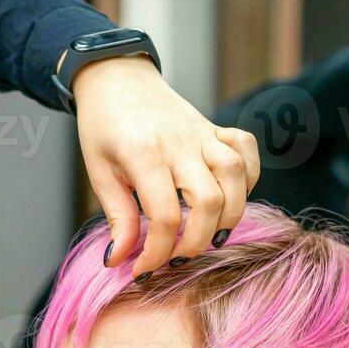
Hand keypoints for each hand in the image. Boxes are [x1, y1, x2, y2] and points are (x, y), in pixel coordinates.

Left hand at [72, 55, 261, 278]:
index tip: (144, 270)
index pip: (165, 217)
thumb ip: (117, 217)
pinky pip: (246, 150)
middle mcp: (181, 143)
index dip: (158, 253)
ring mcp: (202, 133)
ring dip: (230, 214)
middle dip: (198, 241)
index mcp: (145, 155)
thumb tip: (118, 260)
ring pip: (236, 175)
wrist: (116, 77)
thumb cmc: (103, 126)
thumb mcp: (99, 173)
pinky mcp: (215, 127)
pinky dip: (249, 177)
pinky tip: (231, 196)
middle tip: (177, 257)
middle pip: (210, 202)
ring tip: (209, 235)